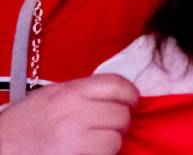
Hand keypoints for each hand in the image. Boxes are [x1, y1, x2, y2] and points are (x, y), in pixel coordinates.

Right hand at [0, 75, 138, 154]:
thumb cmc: (20, 126)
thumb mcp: (48, 97)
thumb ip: (80, 93)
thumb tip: (114, 96)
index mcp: (69, 92)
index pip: (117, 84)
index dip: (130, 94)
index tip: (132, 103)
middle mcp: (75, 112)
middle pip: (121, 114)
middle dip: (119, 123)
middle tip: (109, 129)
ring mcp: (74, 138)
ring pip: (116, 139)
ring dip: (110, 144)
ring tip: (94, 145)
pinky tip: (87, 154)